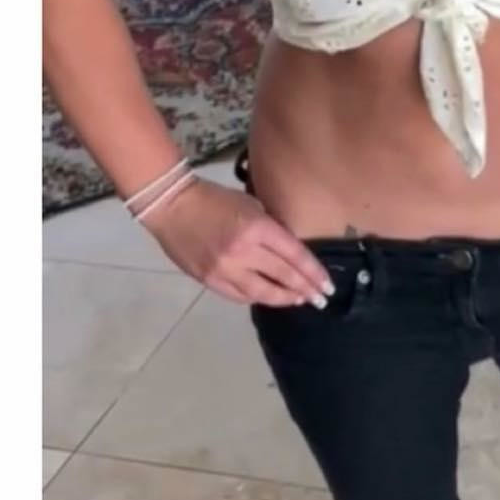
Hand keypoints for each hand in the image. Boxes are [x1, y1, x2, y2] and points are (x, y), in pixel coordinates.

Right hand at [142, 178, 334, 308]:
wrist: (172, 206)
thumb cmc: (215, 199)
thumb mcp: (251, 205)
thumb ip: (271, 230)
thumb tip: (290, 252)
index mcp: (257, 228)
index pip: (294, 256)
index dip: (314, 273)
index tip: (327, 285)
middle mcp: (243, 252)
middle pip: (283, 276)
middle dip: (306, 289)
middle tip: (320, 299)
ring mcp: (224, 269)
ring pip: (262, 293)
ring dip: (284, 298)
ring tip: (299, 300)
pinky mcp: (209, 280)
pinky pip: (239, 296)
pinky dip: (257, 297)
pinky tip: (269, 297)